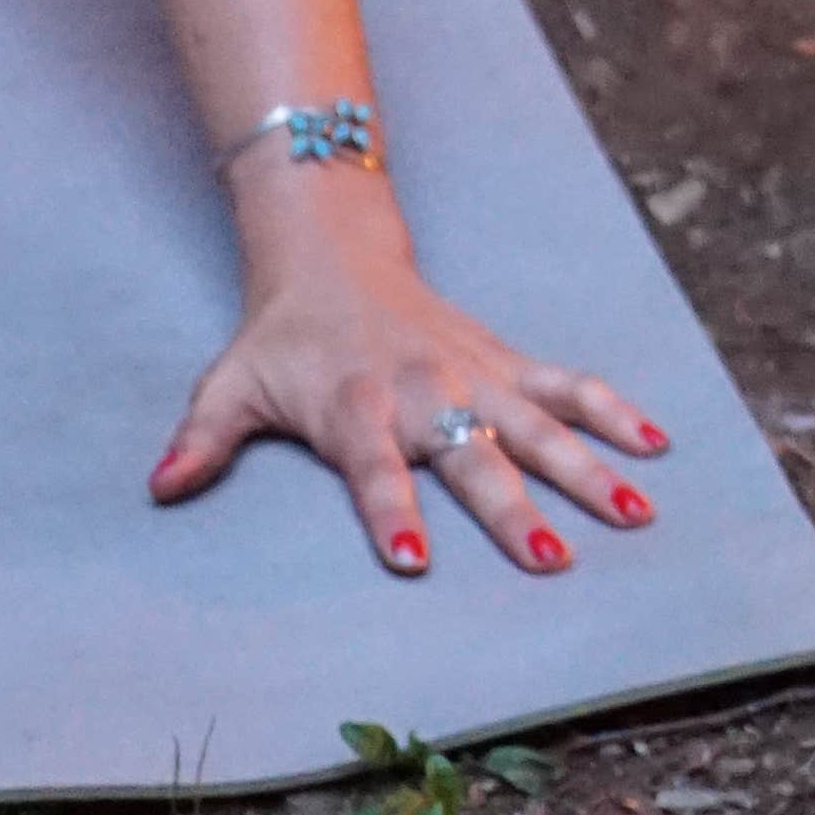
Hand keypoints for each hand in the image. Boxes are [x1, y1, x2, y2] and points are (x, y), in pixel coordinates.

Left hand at [150, 261, 673, 576]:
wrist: (333, 255)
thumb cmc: (283, 339)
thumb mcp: (231, 384)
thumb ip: (202, 441)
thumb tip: (159, 489)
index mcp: (356, 408)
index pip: (373, 469)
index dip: (390, 511)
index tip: (410, 559)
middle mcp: (424, 392)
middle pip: (473, 457)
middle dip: (512, 508)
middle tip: (551, 560)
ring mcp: (473, 376)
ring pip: (540, 424)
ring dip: (588, 468)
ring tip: (633, 513)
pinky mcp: (504, 363)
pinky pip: (568, 385)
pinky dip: (614, 410)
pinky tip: (655, 444)